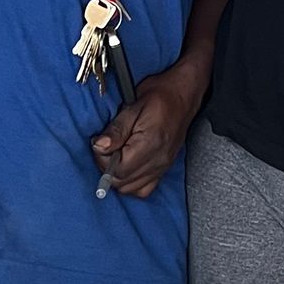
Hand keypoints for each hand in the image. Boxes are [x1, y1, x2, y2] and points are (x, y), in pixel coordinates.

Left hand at [91, 64, 202, 198]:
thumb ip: (115, 130)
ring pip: (131, 189)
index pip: (118, 170)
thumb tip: (99, 146)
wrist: (183, 94)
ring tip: (116, 156)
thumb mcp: (132, 107)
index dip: (103, 160)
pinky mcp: (164, 167)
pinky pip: (144, 189)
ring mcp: (162, 166)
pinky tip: (128, 167)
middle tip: (106, 149)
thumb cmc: (160, 96)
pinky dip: (132, 183)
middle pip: (123, 182)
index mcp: (149, 145)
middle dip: (107, 169)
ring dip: (118, 176)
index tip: (100, 145)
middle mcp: (158, 160)